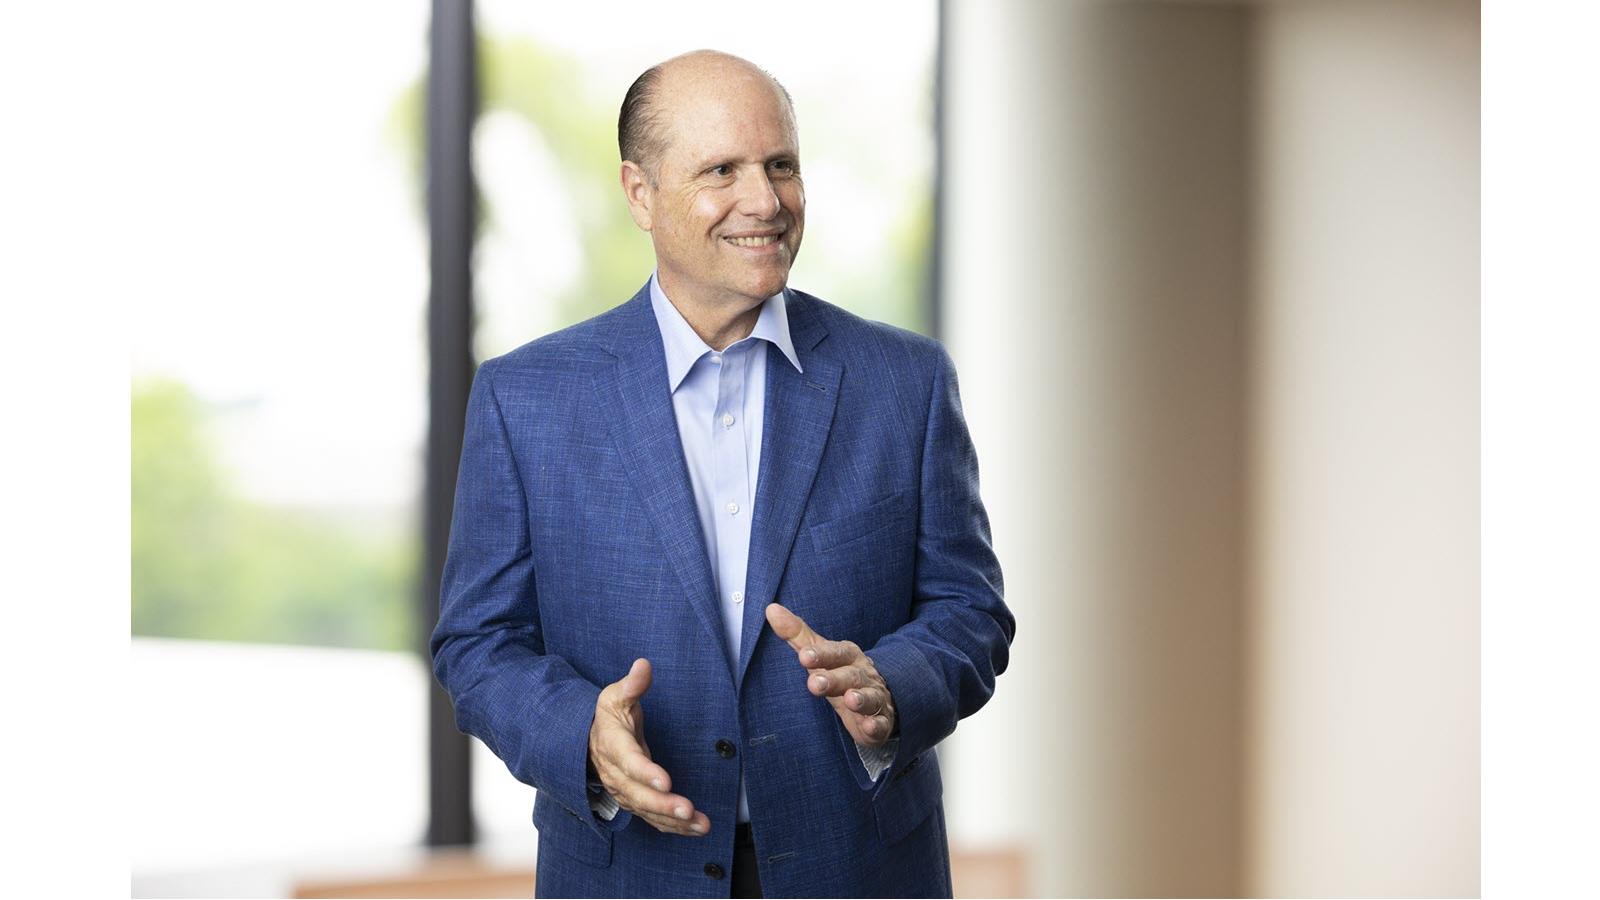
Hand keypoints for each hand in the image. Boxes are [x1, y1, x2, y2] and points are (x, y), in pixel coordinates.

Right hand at [588, 658, 709, 835]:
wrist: (587, 743)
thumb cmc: (607, 717)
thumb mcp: (614, 696)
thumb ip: (632, 685)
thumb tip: (644, 665)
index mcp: (612, 745)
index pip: (628, 761)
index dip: (645, 772)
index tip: (666, 781)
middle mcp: (616, 774)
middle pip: (638, 794)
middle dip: (663, 804)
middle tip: (687, 810)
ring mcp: (625, 791)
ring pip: (647, 811)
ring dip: (674, 820)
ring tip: (701, 824)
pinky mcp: (635, 801)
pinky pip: (653, 818)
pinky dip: (675, 826)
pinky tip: (696, 828)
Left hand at [765, 603, 896, 746]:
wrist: (879, 695)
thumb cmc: (840, 671)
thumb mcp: (819, 653)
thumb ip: (796, 634)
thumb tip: (771, 609)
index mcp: (847, 656)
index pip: (835, 652)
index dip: (821, 655)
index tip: (804, 657)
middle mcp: (862, 674)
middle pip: (849, 675)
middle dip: (834, 679)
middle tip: (815, 683)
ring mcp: (874, 696)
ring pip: (869, 697)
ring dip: (861, 699)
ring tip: (851, 700)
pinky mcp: (880, 720)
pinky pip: (880, 723)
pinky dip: (875, 725)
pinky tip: (869, 728)